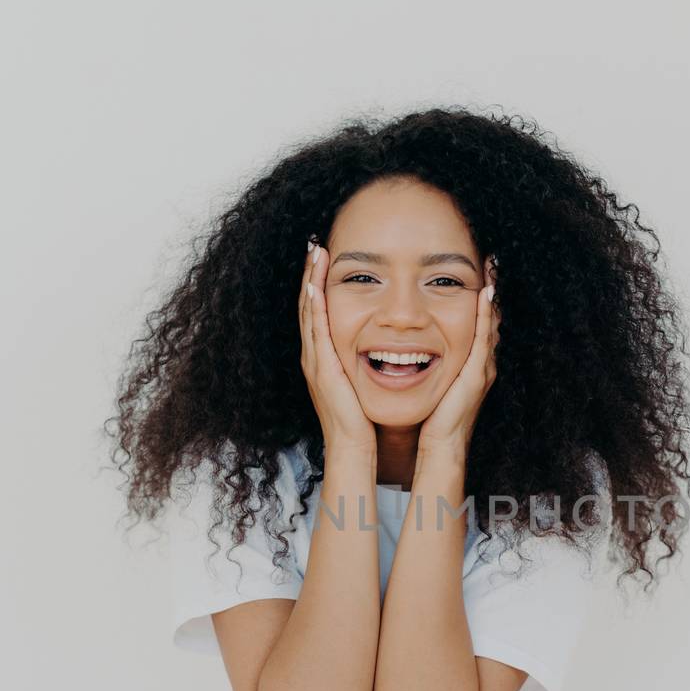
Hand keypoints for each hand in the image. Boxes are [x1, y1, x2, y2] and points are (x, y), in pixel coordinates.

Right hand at [299, 239, 374, 453]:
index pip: (318, 310)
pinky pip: (315, 330)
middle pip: (308, 304)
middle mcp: (314, 354)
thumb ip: (364, 361)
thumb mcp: (360, 381)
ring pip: (308, 311)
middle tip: (314, 244)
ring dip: (310, 281)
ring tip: (314, 253)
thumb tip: (381, 343)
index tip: (324, 257)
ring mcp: (314, 360)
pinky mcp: (321, 367)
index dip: (318, 282)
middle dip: (310, 273)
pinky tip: (315, 285)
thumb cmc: (362, 418)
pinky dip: (314, 306)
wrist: (353, 446)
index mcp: (324, 356)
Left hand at [419, 255, 499, 455]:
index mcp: (470, 364)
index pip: (478, 323)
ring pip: (492, 323)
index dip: (480, 298)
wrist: (439, 446)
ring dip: (493, 294)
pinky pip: (484, 337)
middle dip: (491, 289)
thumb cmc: (430, 419)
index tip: (478, 271)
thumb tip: (408, 347)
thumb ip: (428, 365)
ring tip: (493, 267)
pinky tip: (486, 292)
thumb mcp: (431, 383)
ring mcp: (482, 367)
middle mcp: (481, 362)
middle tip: (491, 260)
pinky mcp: (477, 374)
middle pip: (490, 318)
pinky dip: (487, 314)